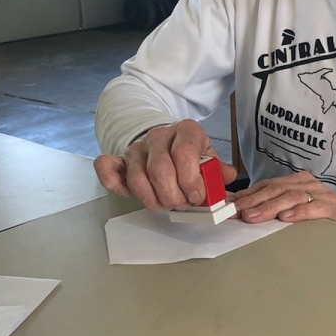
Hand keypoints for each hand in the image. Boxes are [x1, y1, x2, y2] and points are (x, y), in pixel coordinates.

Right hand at [94, 120, 236, 211]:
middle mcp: (159, 135)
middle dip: (172, 196)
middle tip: (181, 205)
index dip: (191, 181)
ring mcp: (137, 147)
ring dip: (152, 199)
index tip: (197, 197)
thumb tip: (228, 176)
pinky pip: (107, 168)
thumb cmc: (190, 154)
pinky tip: (128, 194)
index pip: (184, 153)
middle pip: (159, 169)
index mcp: (186, 131)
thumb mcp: (208, 157)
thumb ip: (218, 170)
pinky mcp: (120, 159)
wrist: (166, 140)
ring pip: (137, 176)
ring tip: (165, 205)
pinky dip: (113, 184)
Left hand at [233, 172, 335, 232]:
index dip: (247, 195)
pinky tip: (286, 219)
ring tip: (253, 216)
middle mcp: (307, 183)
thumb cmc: (322, 217)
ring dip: (269, 207)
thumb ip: (274, 207)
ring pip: (290, 197)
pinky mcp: (332, 207)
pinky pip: (313, 207)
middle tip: (236, 212)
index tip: (229, 205)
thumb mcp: (295, 208)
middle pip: (275, 189)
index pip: (266, 185)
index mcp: (296, 181)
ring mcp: (320, 193)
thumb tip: (244, 212)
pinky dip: (299, 212)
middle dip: (253, 201)